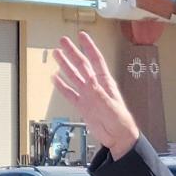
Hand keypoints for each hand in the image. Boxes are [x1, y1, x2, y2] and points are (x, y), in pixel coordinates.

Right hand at [51, 31, 140, 159]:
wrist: (118, 139)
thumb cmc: (121, 123)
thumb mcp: (110, 106)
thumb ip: (98, 93)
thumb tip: (89, 79)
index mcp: (105, 83)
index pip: (96, 60)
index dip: (89, 47)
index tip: (82, 35)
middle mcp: (96, 87)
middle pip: (82, 65)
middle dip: (72, 52)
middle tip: (63, 40)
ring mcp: (88, 96)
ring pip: (74, 77)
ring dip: (65, 65)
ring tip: (56, 53)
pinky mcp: (83, 106)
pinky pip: (70, 94)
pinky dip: (61, 86)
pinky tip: (55, 78)